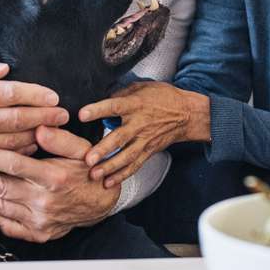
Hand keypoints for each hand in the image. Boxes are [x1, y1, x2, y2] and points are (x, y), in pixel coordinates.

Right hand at [0, 51, 68, 168]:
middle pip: (15, 119)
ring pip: (10, 142)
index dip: (35, 95)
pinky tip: (33, 144)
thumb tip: (4, 69)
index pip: (9, 93)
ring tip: (54, 129)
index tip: (54, 96)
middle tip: (64, 114)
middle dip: (44, 117)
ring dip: (36, 136)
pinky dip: (19, 152)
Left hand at [0, 126, 119, 241]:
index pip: (17, 165)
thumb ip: (61, 138)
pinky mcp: (37, 233)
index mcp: (56, 177)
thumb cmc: (89, 170)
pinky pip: (7, 224)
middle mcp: (45, 201)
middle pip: (0, 188)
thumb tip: (39, 127)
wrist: (103, 202)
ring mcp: (40, 220)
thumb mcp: (82, 148)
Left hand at [79, 82, 210, 186]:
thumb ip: (122, 93)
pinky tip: (108, 183)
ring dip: (110, 167)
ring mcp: (145, 140)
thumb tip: (102, 98)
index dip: (98, 110)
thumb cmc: (163, 97)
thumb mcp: (143, 87)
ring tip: (94, 175)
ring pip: (126, 156)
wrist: (187, 114)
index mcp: (136, 104)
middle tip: (88, 159)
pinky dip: (122, 175)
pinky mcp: (149, 151)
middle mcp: (140, 123)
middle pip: (120, 138)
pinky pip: (135, 165)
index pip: (115, 106)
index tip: (82, 115)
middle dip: (103, 149)